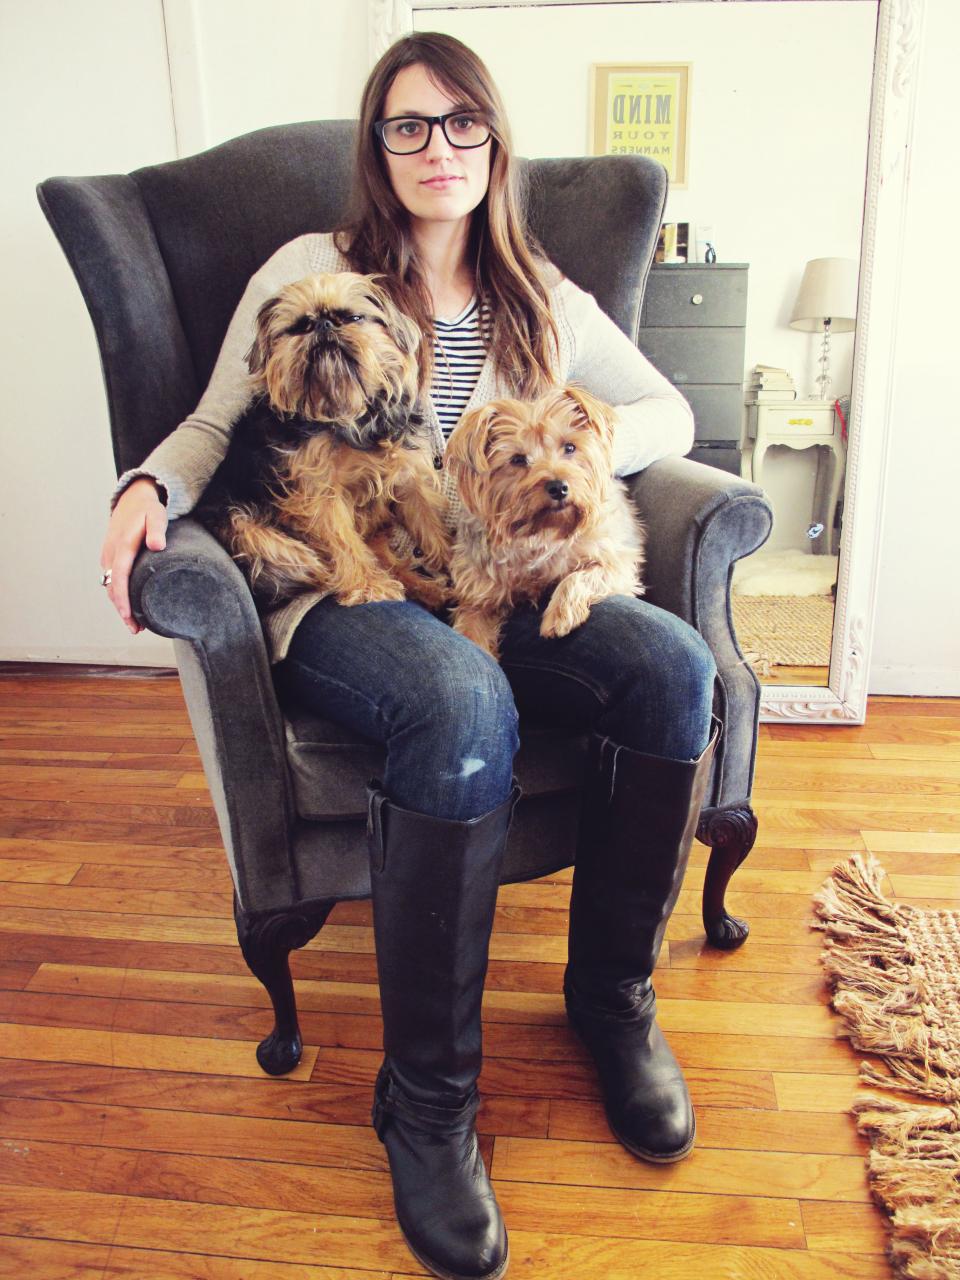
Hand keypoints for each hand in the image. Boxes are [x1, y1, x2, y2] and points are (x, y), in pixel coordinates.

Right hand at [100, 477, 167, 633]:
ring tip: (134, 624)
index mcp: (123, 546)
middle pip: (112, 588)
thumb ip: (157, 530)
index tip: (129, 616)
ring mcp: (109, 556)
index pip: (119, 578)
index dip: (122, 599)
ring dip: (120, 605)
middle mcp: (112, 553)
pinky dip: (118, 594)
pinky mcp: (111, 557)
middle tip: (136, 629)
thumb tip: (157, 545)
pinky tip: (129, 605)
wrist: (133, 498)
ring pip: (110, 586)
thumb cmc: (148, 509)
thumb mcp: (157, 515)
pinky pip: (111, 580)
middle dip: (122, 610)